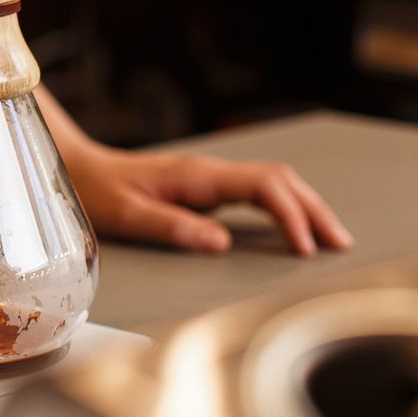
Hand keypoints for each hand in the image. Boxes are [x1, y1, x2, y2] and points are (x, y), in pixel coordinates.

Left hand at [67, 145, 353, 256]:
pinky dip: (284, 208)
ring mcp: (209, 177)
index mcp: (195, 176)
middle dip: (313, 210)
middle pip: (279, 179)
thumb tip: (219, 243)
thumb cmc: (96, 192)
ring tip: (331, 240)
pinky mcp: (206, 187)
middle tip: (340, 244)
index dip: (289, 215)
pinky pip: (257, 191)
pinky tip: (296, 229)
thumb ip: (171, 227)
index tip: (304, 248)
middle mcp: (209, 171)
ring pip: (272, 182)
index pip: (262, 186)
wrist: (77, 168)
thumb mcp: (125, 215)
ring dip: (304, 207)